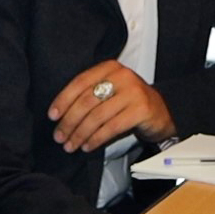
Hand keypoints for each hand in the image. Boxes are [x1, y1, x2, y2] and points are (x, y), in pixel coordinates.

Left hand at [49, 60, 175, 152]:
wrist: (162, 112)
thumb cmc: (128, 102)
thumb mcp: (109, 91)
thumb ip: (88, 94)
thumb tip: (59, 114)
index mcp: (108, 68)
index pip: (79, 82)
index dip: (63, 100)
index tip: (52, 116)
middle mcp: (121, 76)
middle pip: (86, 101)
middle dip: (69, 122)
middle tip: (59, 136)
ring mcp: (133, 92)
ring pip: (97, 116)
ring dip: (80, 134)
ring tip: (71, 145)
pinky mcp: (141, 109)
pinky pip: (111, 127)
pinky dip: (96, 139)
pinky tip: (87, 146)